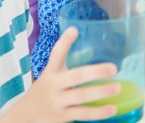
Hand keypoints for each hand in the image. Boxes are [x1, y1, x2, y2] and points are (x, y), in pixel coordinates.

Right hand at [4, 27, 119, 121]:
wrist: (27, 115)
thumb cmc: (47, 89)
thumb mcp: (52, 74)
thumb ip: (66, 63)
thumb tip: (94, 45)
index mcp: (51, 72)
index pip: (56, 55)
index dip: (64, 42)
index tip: (74, 30)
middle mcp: (54, 86)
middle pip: (76, 76)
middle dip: (96, 72)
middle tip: (114, 68)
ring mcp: (58, 102)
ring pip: (81, 96)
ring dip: (101, 92)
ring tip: (117, 88)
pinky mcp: (63, 116)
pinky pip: (83, 114)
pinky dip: (99, 113)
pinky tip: (112, 108)